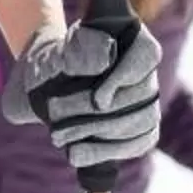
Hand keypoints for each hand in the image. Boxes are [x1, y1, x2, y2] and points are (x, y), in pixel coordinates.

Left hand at [2, 22, 162, 171]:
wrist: (44, 79)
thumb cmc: (51, 61)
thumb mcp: (55, 51)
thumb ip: (77, 52)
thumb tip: (103, 63)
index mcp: (132, 39)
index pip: (145, 57)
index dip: (124, 80)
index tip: (97, 101)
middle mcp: (146, 69)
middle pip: (138, 96)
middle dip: (94, 113)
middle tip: (54, 115)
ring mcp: (148, 99)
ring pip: (140, 123)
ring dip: (97, 136)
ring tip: (56, 136)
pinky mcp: (142, 127)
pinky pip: (136, 143)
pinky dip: (104, 151)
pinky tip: (75, 154)